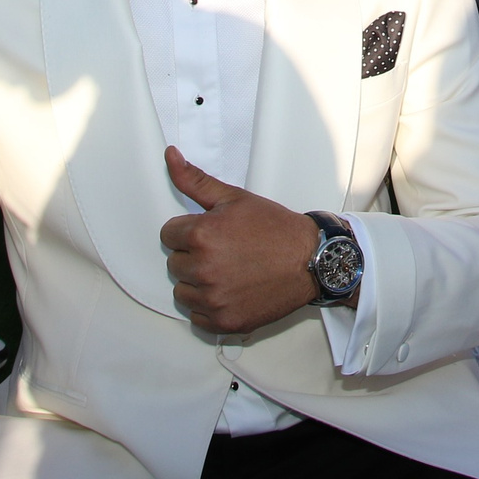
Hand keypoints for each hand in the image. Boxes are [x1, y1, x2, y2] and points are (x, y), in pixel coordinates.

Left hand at [159, 147, 324, 333]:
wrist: (310, 261)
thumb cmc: (275, 230)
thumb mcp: (234, 198)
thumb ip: (195, 180)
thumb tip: (170, 156)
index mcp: (201, 235)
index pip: (168, 235)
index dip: (189, 231)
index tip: (211, 233)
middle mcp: (203, 269)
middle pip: (174, 263)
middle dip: (193, 256)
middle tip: (224, 251)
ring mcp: (213, 299)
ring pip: (182, 291)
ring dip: (198, 283)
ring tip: (228, 271)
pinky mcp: (223, 322)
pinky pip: (196, 316)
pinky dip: (209, 307)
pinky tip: (230, 291)